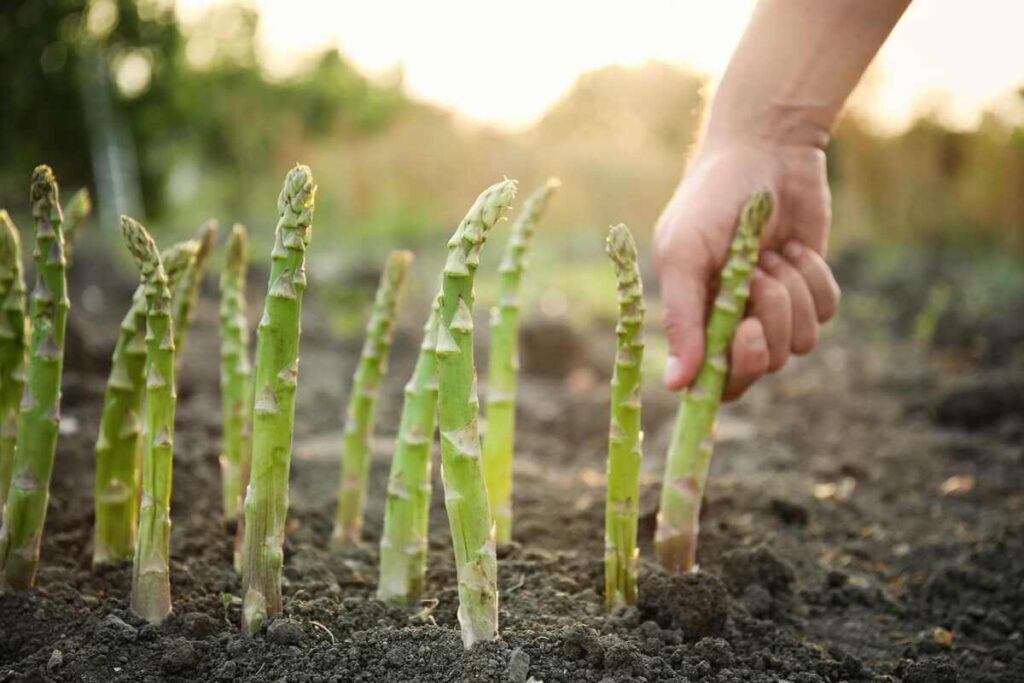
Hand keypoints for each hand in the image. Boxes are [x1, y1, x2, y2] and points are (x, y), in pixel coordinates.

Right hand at [653, 140, 839, 399]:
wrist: (764, 151)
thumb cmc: (710, 201)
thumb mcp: (684, 256)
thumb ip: (682, 320)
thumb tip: (676, 386)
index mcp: (697, 321)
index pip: (715, 381)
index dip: (735, 370)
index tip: (746, 332)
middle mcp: (735, 323)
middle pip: (763, 367)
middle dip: (770, 326)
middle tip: (761, 283)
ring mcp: (776, 309)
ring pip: (800, 342)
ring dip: (789, 295)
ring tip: (771, 254)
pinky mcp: (810, 290)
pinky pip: (824, 313)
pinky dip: (813, 279)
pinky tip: (793, 249)